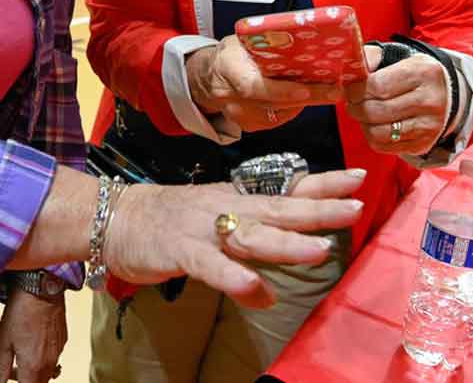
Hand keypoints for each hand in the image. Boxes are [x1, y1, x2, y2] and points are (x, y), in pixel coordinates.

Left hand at [0, 287, 65, 382]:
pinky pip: (53, 359)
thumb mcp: (3, 343)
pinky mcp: (63, 342)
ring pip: (46, 374)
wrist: (41, 289)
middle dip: (23, 380)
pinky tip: (33, 341)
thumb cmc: (21, 312)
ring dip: (33, 371)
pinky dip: (42, 358)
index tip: (9, 377)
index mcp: (32, 367)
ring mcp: (58, 353)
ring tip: (21, 354)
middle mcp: (49, 364)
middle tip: (11, 368)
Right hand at [103, 169, 365, 308]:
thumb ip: (249, 247)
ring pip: (251, 236)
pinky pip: (211, 266)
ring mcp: (204, 229)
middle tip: (355, 208)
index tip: (358, 178)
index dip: (322, 185)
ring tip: (321, 250)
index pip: (286, 189)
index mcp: (237, 199)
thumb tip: (275, 285)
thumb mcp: (215, 221)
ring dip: (286, 243)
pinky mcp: (181, 251)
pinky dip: (235, 278)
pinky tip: (258, 292)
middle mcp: (226, 209)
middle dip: (318, 209)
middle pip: (278, 208)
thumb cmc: (169, 220)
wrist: (114, 215)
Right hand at [187, 36, 341, 132]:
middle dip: (308, 96)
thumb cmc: (231, 55)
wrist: (209, 77)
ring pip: (280, 112)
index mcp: (228, 68)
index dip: (281, 91)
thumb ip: (266, 42)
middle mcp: (231, 96)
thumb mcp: (243, 40)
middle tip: (333, 91)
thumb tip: (299, 36)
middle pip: (274, 102)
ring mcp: (240, 114)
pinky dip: (293, 107)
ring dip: (304, 101)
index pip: (254, 86)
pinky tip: (301, 96)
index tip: (304, 91)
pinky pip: (278, 118)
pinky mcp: (249, 125)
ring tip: (325, 90)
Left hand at [343, 45, 448, 155]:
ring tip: (364, 113)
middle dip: (355, 107)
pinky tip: (376, 124)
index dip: (355, 90)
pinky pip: (383, 146)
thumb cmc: (412, 74)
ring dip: (363, 124)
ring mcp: (429, 126)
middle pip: (375, 111)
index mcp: (422, 72)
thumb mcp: (396, 56)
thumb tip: (352, 70)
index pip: (377, 86)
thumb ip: (371, 56)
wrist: (444, 94)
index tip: (349, 89)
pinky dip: (373, 137)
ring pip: (378, 133)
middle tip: (352, 102)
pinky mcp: (423, 144)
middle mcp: (430, 101)